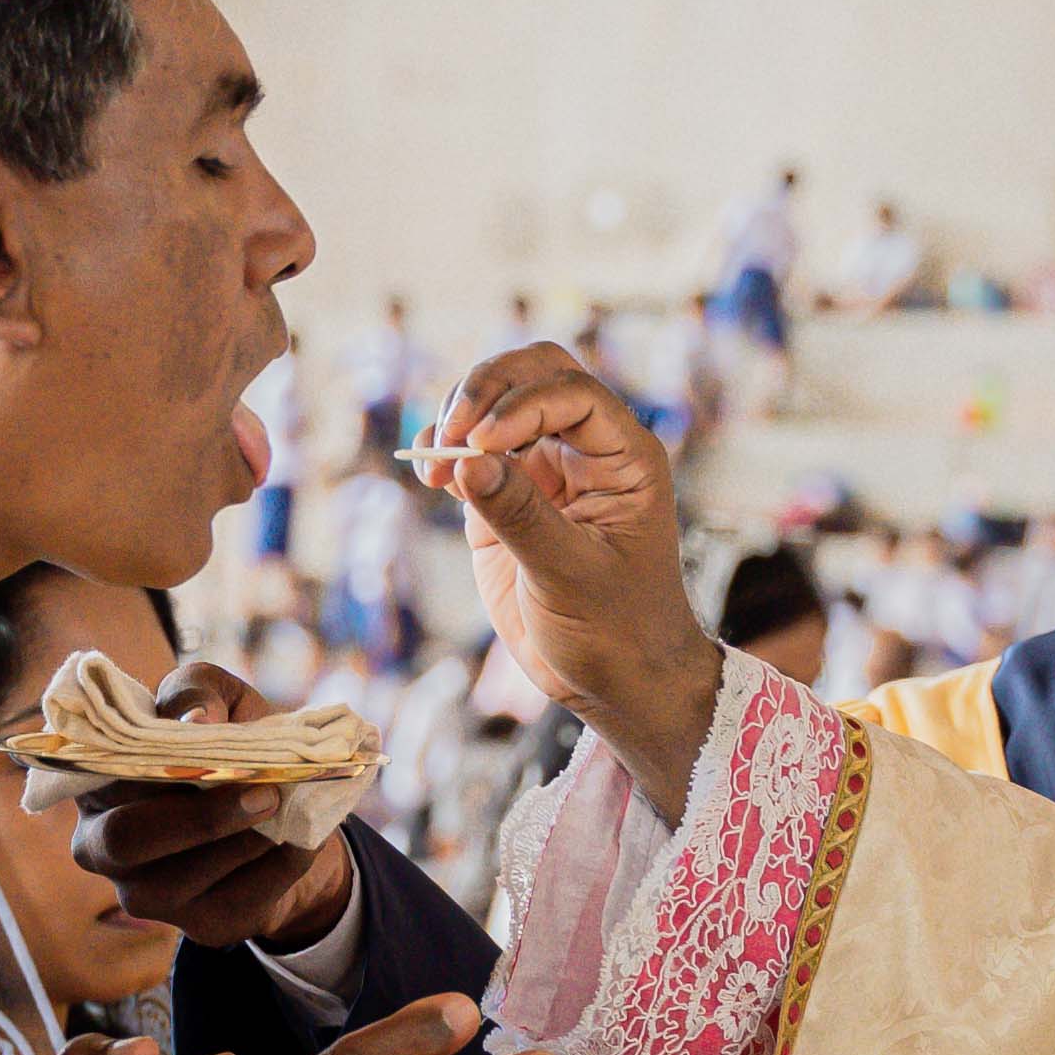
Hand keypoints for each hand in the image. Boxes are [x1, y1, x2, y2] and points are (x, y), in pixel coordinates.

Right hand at [63, 660, 359, 951]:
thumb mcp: (219, 702)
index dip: (155, 759)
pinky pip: (241, 899)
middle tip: (265, 793)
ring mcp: (145, 895)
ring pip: (188, 875)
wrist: (286, 813)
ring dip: (249, 838)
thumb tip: (196, 717)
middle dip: (198, 816)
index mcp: (95, 783)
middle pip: (127, 839)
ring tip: (289, 807)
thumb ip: (197, 692)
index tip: (210, 732)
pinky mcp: (200, 926)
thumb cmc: (234, 747)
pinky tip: (300, 838)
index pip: (106, 775)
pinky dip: (281, 864)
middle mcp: (101, 845)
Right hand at [406, 345, 718, 816]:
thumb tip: (468, 462)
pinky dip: (445, 450)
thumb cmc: (616, 630)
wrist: (612, 681)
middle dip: (486, 387)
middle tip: (453, 430)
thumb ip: (521, 516)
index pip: (573, 393)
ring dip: (459, 416)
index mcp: (625, 456)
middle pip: (533, 373)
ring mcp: (544, 470)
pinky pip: (471, 452)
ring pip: (496, 402)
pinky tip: (430, 474)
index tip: (484, 443)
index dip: (524, 405)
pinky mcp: (506, 498)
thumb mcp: (571, 575)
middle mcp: (586, 450)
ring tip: (436, 461)